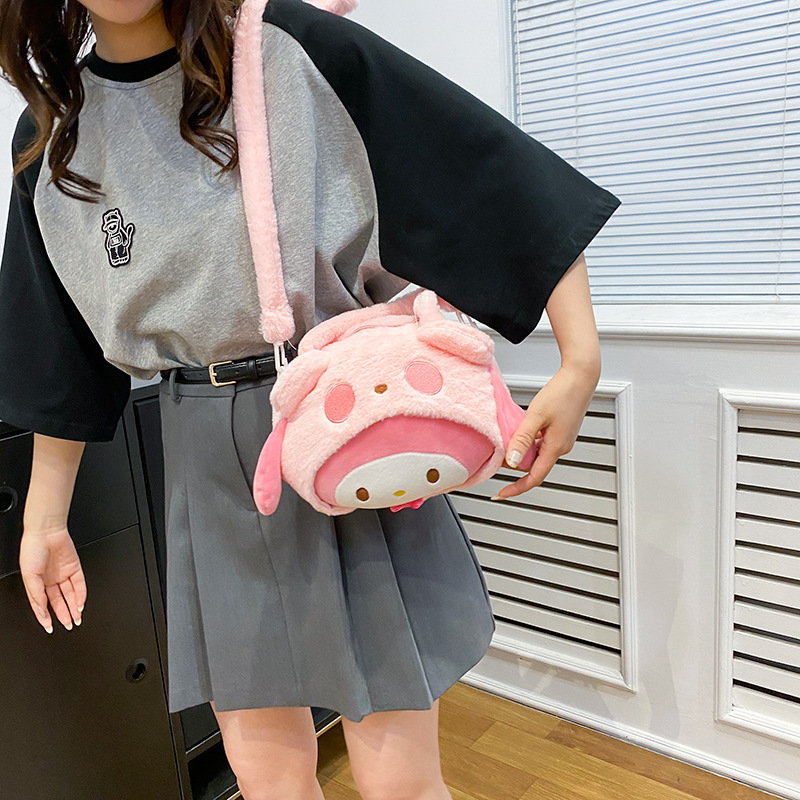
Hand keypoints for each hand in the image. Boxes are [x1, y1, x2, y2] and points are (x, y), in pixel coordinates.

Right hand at [19, 527, 85, 633]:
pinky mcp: (74, 567)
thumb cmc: (33, 549)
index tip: (50, 628)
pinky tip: (81, 604)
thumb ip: (36, 595)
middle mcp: (51, 579)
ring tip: (77, 619)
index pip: (43, 604)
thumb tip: (41, 611)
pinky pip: (79, 584)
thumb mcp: (29, 576)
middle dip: (64, 615)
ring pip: (71, 595)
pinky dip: (81, 595)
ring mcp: (63, 574)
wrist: (46, 532)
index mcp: (37, 582)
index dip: (46, 617)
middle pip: (59, 601)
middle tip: (69, 626)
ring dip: (74, 608)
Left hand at [493, 362, 600, 499]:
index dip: (516, 489)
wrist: (580, 376)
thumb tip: (512, 461)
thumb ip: (523, 439)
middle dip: (516, 467)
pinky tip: (521, 431)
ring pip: (537, 454)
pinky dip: (529, 442)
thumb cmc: (563, 392)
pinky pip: (541, 443)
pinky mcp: (561, 430)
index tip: (501, 495)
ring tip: (508, 443)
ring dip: (522, 452)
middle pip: (534, 467)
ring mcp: (562, 439)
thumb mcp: (536, 416)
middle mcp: (561, 447)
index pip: (534, 478)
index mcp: (556, 447)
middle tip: (498, 458)